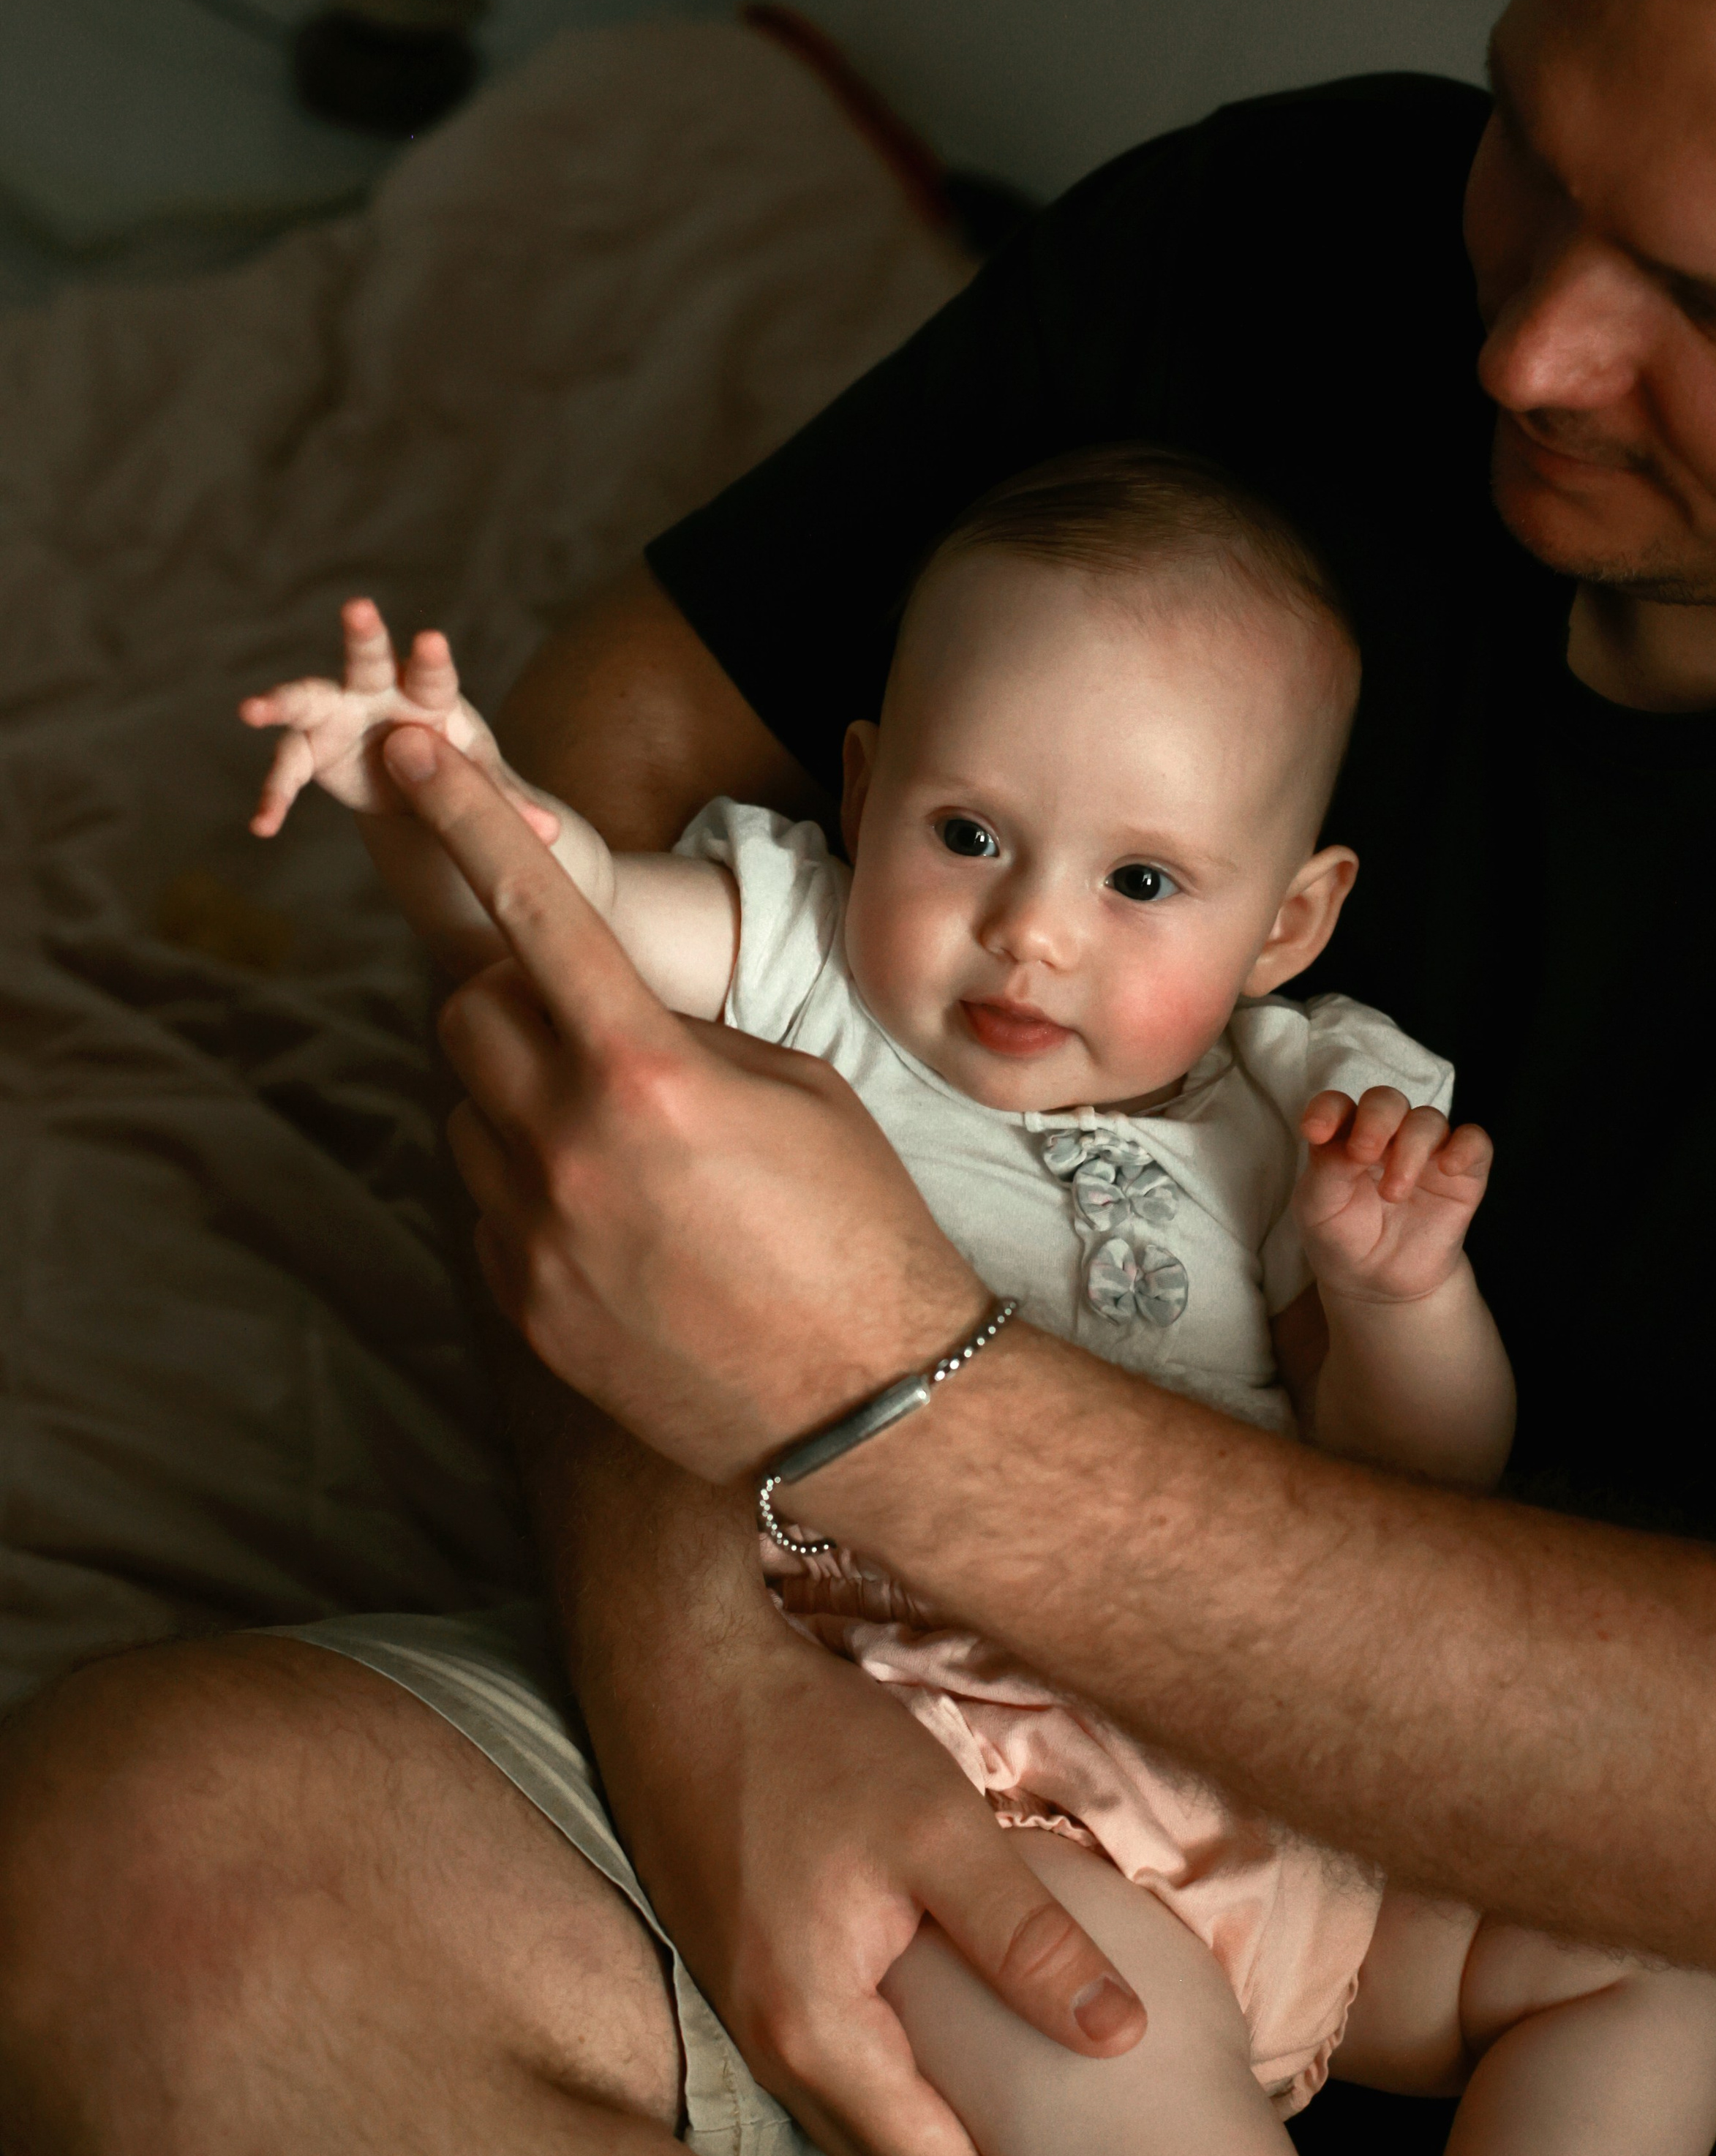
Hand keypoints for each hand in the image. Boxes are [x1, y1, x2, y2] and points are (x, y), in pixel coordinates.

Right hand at [241, 596, 559, 842]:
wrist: (419, 784)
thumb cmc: (458, 765)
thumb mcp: (485, 785)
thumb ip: (507, 804)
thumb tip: (551, 831)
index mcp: (430, 694)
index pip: (433, 673)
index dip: (432, 658)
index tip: (432, 639)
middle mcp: (379, 692)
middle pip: (368, 658)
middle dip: (363, 636)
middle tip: (359, 608)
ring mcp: (339, 715)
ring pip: (307, 699)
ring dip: (280, 702)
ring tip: (250, 709)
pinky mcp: (312, 749)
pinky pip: (288, 769)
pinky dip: (274, 796)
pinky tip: (262, 825)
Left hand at [380, 726, 984, 1478]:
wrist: (865, 1398)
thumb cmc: (858, 1227)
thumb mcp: (797, 1087)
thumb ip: (681, 1032)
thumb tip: (606, 1011)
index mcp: (646, 1072)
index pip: (534, 912)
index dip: (466, 818)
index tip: (410, 757)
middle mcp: (568, 1146)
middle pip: (468, 1012)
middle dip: (514, 994)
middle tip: (593, 1023)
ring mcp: (533, 1233)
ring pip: (470, 1109)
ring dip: (523, 1094)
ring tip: (627, 1143)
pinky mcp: (522, 1301)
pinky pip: (490, 1201)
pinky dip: (533, 1182)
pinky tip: (623, 1221)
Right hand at [610, 1564, 1146, 2155]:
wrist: (681, 1676)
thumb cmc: (808, 1744)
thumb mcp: (939, 1831)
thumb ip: (1026, 1939)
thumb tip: (1118, 2035)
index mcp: (817, 2030)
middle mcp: (769, 2047)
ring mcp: (745, 2013)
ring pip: (853, 2120)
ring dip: (929, 2141)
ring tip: (1020, 2135)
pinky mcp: (739, 1972)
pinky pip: (825, 2070)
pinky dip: (889, 2087)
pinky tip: (941, 2052)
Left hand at [1293, 1086, 1492, 1303]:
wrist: (1379, 1283)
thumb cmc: (1342, 1237)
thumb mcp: (1318, 1209)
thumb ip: (1327, 1170)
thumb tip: (1349, 1141)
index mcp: (1343, 1137)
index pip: (1337, 1106)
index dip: (1327, 1110)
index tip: (1314, 1132)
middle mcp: (1386, 1136)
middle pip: (1386, 1101)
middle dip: (1376, 1120)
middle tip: (1362, 1154)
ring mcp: (1425, 1152)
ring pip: (1427, 1120)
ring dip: (1410, 1148)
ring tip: (1394, 1193)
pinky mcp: (1462, 1173)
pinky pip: (1474, 1142)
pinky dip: (1464, 1147)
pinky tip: (1449, 1167)